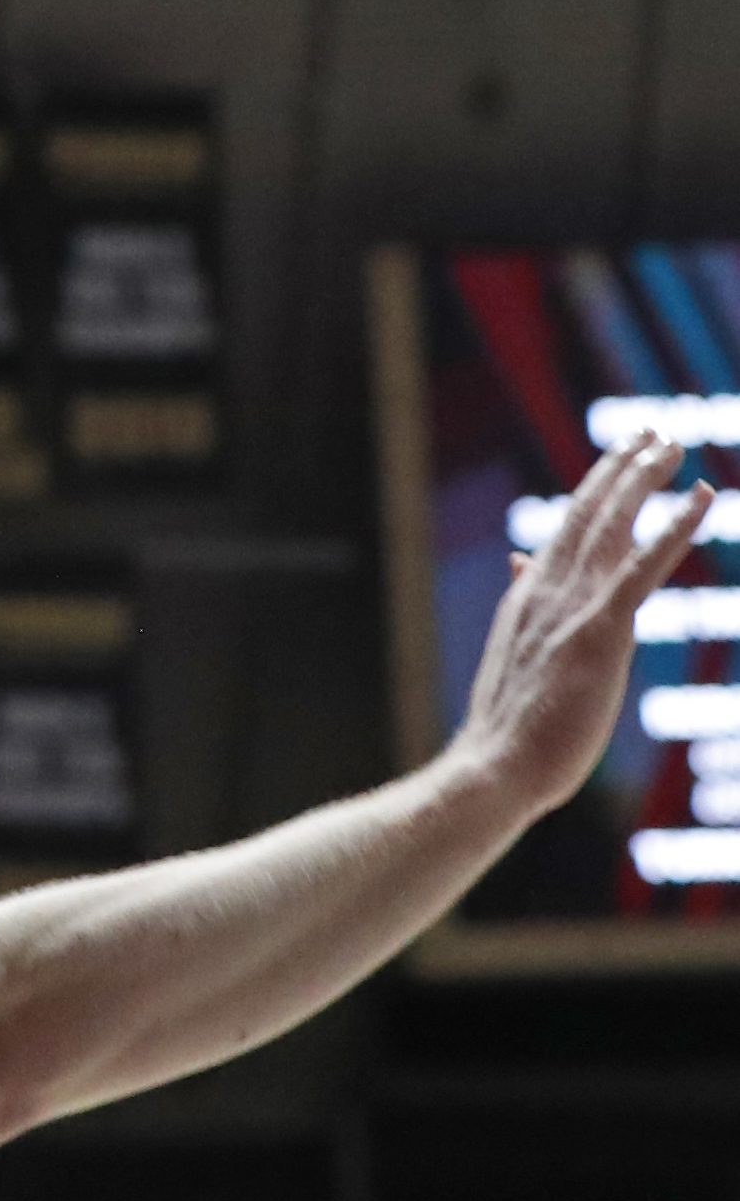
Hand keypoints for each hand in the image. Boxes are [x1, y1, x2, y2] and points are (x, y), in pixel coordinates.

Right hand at [453, 433, 713, 818]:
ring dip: (643, 480)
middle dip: (620, 469)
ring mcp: (572, 609)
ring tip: (670, 445)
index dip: (596, 489)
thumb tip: (522, 559)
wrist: (496, 767)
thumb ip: (526, 602)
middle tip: (652, 433)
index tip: (621, 458)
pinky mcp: (601, 632)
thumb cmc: (510, 728)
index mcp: (530, 598)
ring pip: (612, 526)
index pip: (566, 530)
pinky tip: (703, 497)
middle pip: (588, 514)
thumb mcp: (516, 654)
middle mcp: (548, 591)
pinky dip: (675, 527)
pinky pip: (643, 568)